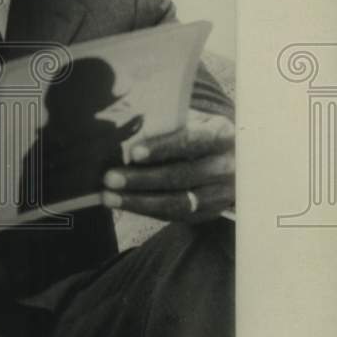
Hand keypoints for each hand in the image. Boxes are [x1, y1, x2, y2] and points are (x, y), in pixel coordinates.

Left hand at [101, 110, 234, 221]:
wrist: (226, 156)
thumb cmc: (196, 131)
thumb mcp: (188, 120)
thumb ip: (164, 124)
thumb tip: (124, 128)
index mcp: (221, 134)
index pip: (192, 141)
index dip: (162, 147)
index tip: (134, 153)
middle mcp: (226, 166)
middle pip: (181, 176)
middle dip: (141, 179)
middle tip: (110, 178)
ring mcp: (222, 193)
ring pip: (178, 202)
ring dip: (139, 201)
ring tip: (109, 197)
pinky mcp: (211, 212)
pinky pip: (177, 216)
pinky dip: (147, 211)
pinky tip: (123, 204)